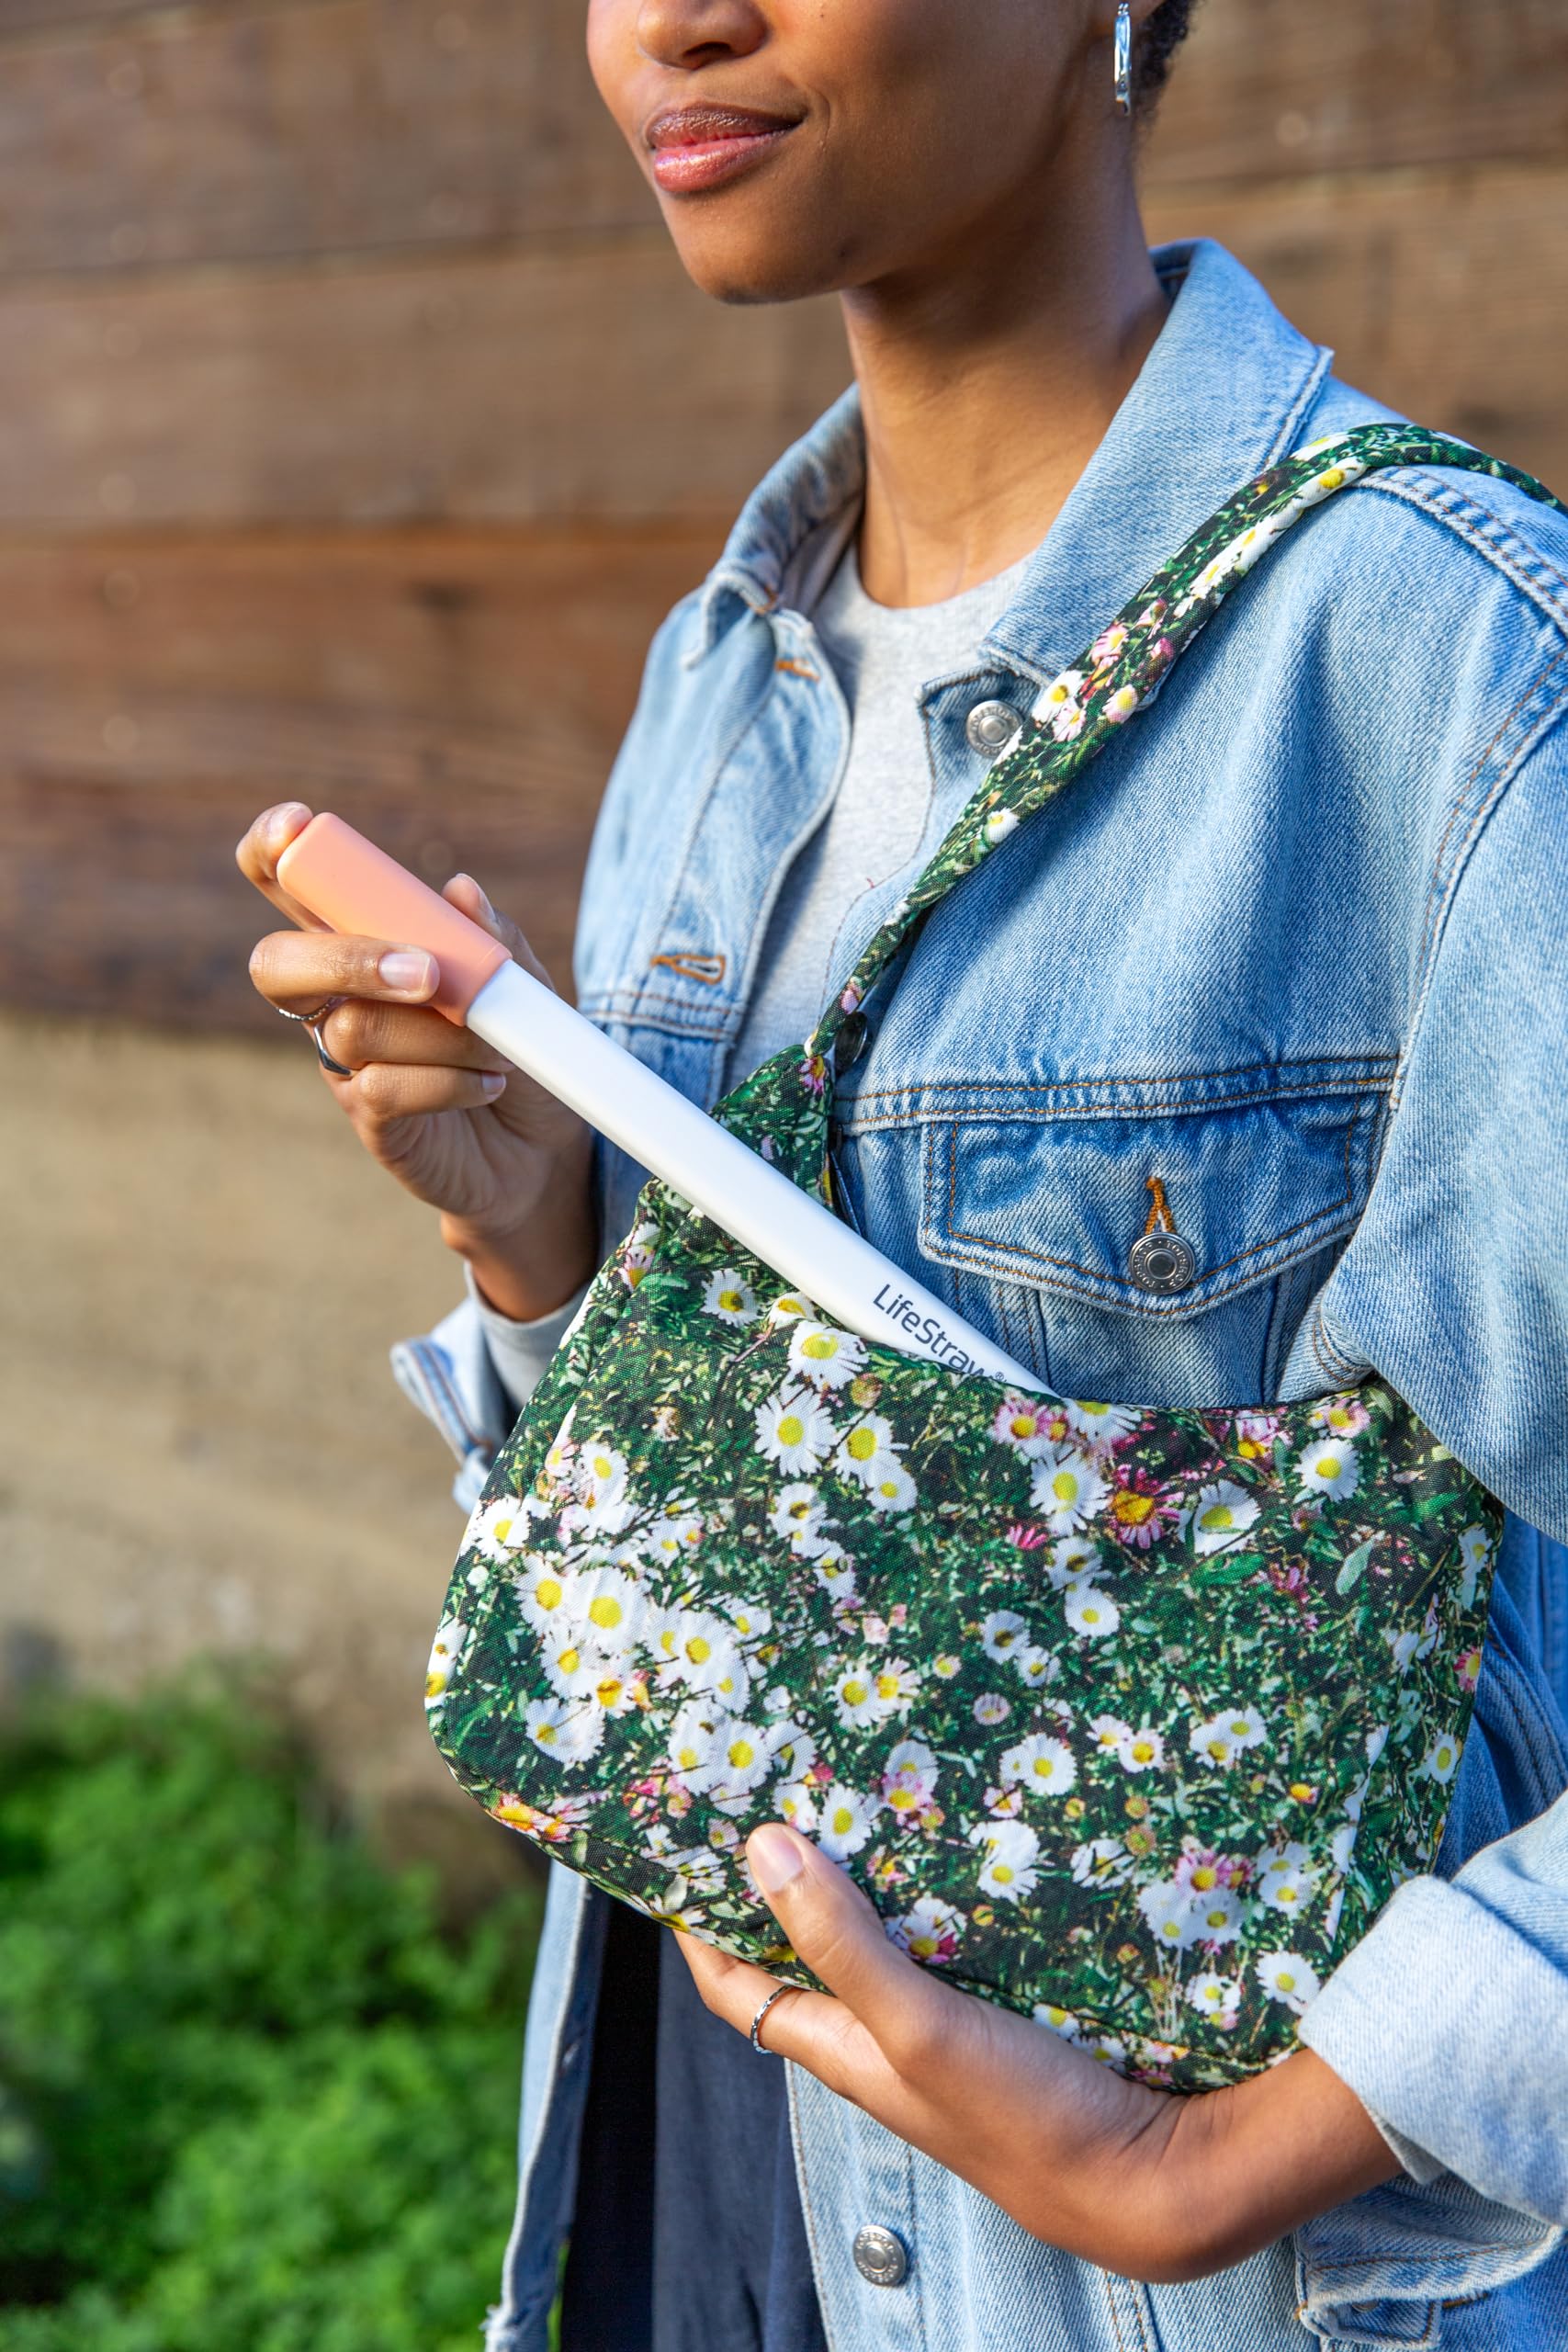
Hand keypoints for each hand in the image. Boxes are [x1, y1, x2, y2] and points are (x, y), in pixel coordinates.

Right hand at [238, 800, 596, 1320]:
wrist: (546, 1151)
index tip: (299, 823)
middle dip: (345, 958)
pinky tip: (488, 1083)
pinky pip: (385, 1087)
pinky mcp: (369, 1119)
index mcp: (361, 944)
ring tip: (496, 1044)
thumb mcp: (525, 986)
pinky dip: (450, 1080)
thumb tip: (461, 890)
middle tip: (428, 973)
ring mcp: (346, 1063)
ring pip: (354, 1028)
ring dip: (440, 1031)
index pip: (289, 887)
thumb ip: (494, 939)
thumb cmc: (523, 1051)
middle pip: (277, 964)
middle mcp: (336, 1000)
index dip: (274, 849)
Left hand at [679, 1824, 1396, 2284]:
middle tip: (775, 1781)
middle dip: (785, 1874)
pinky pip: (957, 1935)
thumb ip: (842, 1946)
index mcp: (845, 2050)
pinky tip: (964, 1832)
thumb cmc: (1026, 2122)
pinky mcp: (1010, 2007)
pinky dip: (943, 1885)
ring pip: (887, 1933)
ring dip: (870, 1870)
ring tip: (863, 1780)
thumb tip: (761, 1848)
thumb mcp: (919, 2029)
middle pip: (809, 1946)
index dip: (698, 1920)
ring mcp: (949, 2022)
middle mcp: (886, 2036)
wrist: (1157, 2176)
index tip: (676, 1840)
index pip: (735, 1981)